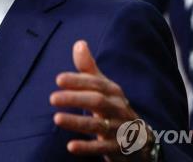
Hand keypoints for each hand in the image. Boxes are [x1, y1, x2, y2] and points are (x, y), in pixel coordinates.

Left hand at [50, 40, 153, 160]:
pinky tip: (70, 146)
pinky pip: (102, 148)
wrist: (140, 140)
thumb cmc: (114, 108)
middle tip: (52, 98)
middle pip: (97, 101)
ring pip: (98, 125)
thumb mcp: (104, 88)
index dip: (78, 80)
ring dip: (77, 122)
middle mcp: (117, 108)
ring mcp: (118, 129)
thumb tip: (79, 43)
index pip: (96, 83)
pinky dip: (87, 147)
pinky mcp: (117, 148)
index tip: (58, 79)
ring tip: (56, 118)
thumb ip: (88, 69)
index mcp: (113, 92)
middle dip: (75, 98)